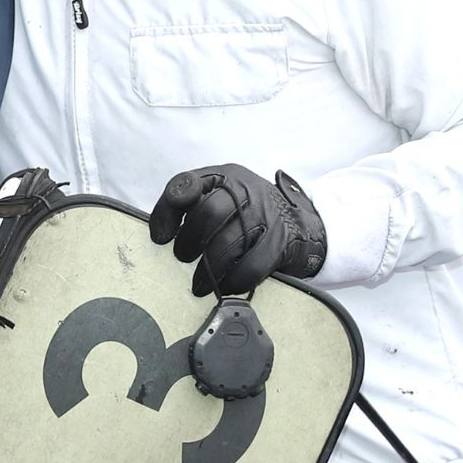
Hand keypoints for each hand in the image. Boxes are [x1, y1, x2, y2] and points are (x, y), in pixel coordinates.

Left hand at [148, 163, 326, 296]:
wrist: (302, 224)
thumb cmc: (250, 213)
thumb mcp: (223, 196)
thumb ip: (193, 204)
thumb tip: (161, 232)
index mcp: (224, 176)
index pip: (185, 185)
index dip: (167, 212)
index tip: (160, 236)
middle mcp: (245, 190)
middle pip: (209, 213)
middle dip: (189, 240)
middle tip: (182, 257)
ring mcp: (266, 216)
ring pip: (229, 242)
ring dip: (208, 268)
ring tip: (199, 283)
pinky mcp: (281, 242)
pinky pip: (252, 266)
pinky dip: (234, 281)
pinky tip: (225, 286)